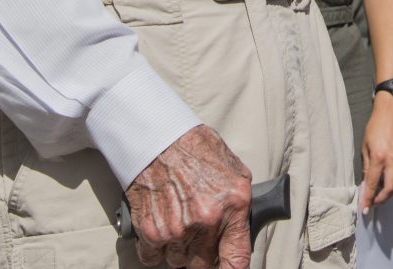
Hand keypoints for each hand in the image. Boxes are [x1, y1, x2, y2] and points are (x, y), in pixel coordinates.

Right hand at [125, 125, 251, 268]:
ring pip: (178, 261)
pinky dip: (155, 247)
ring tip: (178, 220)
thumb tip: (243, 232)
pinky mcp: (150, 231)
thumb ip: (240, 206)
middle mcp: (205, 222)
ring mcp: (176, 230)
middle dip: (202, 254)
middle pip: (204, 265)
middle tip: (197, 234)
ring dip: (179, 248)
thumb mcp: (234, 170)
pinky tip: (160, 226)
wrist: (157, 135)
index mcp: (231, 206)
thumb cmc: (195, 149)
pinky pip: (153, 257)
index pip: (236, 261)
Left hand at [359, 94, 392, 208]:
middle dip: (381, 199)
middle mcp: (392, 160)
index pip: (373, 183)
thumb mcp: (365, 145)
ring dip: (389, 192)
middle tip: (373, 203)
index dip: (368, 198)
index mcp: (379, 157)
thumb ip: (366, 165)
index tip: (364, 208)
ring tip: (379, 194)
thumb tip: (366, 182)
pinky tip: (387, 180)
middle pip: (390, 189)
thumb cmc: (375, 126)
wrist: (392, 111)